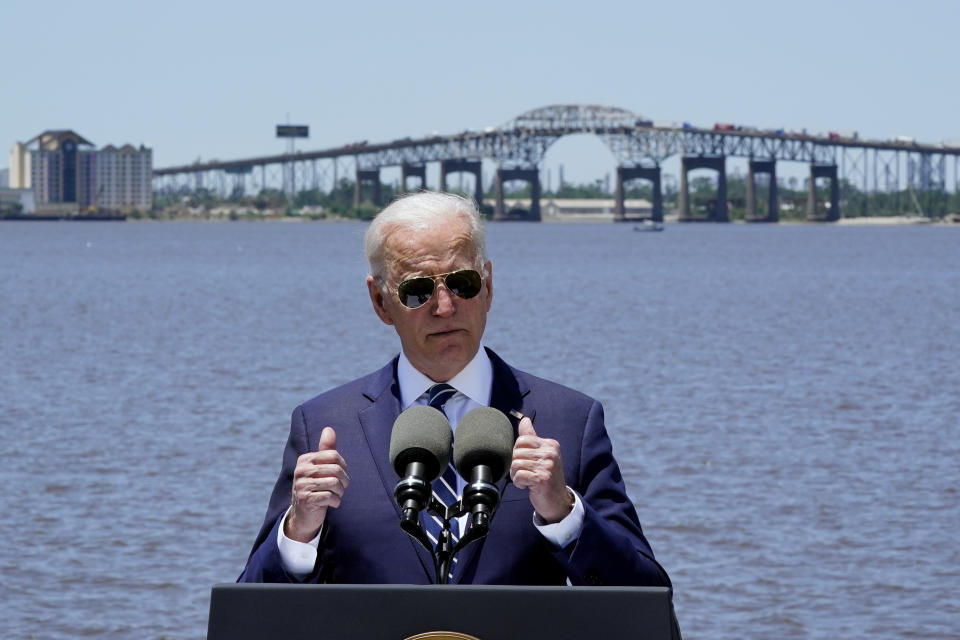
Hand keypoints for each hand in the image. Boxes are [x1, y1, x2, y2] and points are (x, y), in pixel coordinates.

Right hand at [285, 427, 348, 541]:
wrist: (303, 514)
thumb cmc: (316, 487)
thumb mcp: (321, 468)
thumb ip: (326, 450)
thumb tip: (329, 429)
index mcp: (305, 459)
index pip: (334, 456)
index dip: (343, 466)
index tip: (341, 475)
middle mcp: (301, 470)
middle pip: (336, 470)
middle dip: (344, 481)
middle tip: (342, 488)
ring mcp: (302, 485)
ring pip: (334, 483)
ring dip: (340, 492)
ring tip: (337, 495)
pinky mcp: (305, 500)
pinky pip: (330, 496)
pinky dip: (336, 501)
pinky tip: (333, 503)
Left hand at [510, 417, 572, 523]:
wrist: (558, 501)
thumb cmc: (547, 477)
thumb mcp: (541, 455)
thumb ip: (531, 438)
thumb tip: (524, 420)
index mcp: (550, 445)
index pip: (522, 440)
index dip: (518, 453)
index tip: (527, 462)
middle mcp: (550, 453)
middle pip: (517, 452)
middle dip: (516, 465)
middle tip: (526, 473)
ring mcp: (547, 466)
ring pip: (515, 464)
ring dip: (516, 475)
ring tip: (527, 479)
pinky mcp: (541, 479)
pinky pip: (518, 475)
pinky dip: (519, 483)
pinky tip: (528, 486)